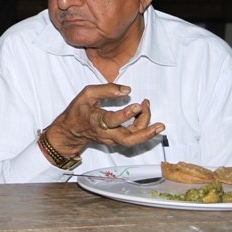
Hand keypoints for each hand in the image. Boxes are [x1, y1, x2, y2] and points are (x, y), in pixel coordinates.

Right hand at [45, 83, 164, 154]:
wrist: (72, 131)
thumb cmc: (80, 110)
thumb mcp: (87, 94)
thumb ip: (106, 90)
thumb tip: (127, 90)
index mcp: (96, 121)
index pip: (112, 121)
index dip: (125, 115)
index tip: (137, 105)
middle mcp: (106, 134)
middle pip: (128, 140)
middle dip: (146, 133)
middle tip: (159, 125)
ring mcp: (112, 139)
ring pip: (133, 139)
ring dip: (147, 128)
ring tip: (148, 108)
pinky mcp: (117, 141)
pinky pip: (133, 137)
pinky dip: (142, 127)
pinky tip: (144, 113)